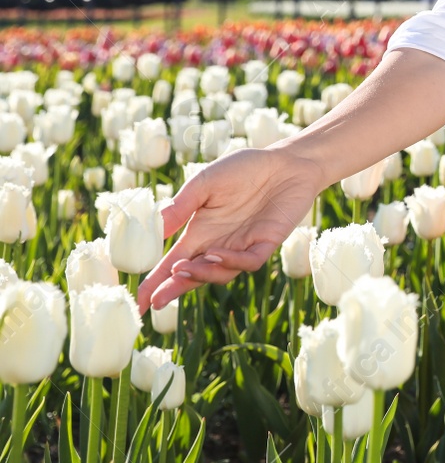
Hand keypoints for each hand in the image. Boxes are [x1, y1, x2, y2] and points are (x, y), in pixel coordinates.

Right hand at [137, 145, 323, 313]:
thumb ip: (181, 206)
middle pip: (193, 276)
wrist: (286, 161)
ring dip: (200, 275)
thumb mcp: (205, 183)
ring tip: (182, 269)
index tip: (140, 301)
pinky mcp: (266, 243)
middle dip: (174, 289)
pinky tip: (215, 254)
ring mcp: (243, 246)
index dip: (156, 283)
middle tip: (157, 302)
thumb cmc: (244, 168)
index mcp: (199, 232)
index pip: (172, 264)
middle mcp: (218, 244)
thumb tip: (154, 230)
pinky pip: (248, 261)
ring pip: (219, 274)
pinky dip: (231, 261)